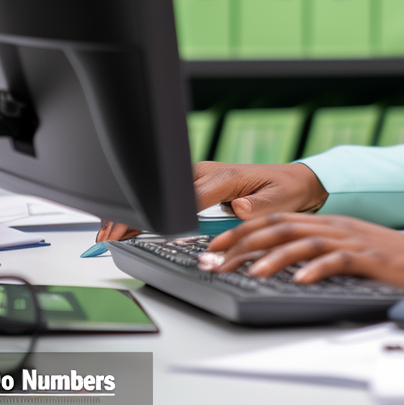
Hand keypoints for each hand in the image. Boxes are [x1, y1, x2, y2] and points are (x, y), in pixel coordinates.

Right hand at [96, 161, 328, 242]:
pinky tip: (127, 221)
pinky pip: (167, 192)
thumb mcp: (278, 202)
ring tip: (108, 229)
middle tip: (112, 232)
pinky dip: (146, 205)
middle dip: (138, 210)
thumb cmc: (286, 191)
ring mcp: (202, 175)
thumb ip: (256, 209)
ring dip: (136, 208)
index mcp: (226, 177)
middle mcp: (210, 172)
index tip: (145, 229)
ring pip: (161, 188)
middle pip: (165, 189)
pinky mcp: (199, 182)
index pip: (190, 195)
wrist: (294, 181)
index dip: (166, 213)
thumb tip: (238, 210)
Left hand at [199, 213, 403, 292]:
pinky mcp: (369, 258)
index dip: (241, 230)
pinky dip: (317, 269)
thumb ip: (314, 249)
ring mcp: (351, 239)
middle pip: (282, 227)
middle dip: (246, 242)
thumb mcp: (344, 248)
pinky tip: (301, 280)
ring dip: (276, 257)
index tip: (214, 245)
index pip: (274, 220)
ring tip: (254, 272)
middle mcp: (334, 225)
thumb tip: (274, 261)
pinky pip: (339, 260)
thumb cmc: (385, 258)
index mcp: (325, 222)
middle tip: (218, 260)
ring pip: (306, 242)